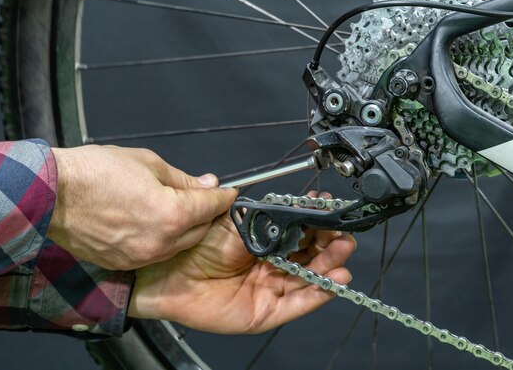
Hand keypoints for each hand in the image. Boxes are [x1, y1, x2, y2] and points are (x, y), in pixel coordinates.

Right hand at [48, 145, 237, 269]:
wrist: (51, 195)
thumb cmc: (95, 172)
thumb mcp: (148, 164)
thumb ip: (183, 179)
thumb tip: (207, 183)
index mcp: (172, 214)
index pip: (211, 206)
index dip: (223, 196)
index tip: (228, 192)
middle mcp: (161, 242)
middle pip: (200, 230)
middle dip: (205, 213)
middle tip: (202, 197)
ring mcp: (141, 256)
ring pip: (178, 245)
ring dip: (184, 228)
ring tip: (174, 208)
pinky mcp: (124, 263)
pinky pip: (154, 253)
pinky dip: (161, 240)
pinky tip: (152, 223)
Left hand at [127, 192, 356, 333]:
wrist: (169, 272)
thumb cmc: (196, 245)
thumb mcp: (236, 223)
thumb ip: (265, 214)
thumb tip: (293, 201)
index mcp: (263, 242)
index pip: (300, 233)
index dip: (316, 223)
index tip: (329, 210)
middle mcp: (269, 266)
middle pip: (309, 257)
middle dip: (329, 244)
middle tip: (343, 234)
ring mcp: (268, 290)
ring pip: (307, 280)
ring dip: (329, 267)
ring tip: (343, 253)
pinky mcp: (263, 312)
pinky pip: (296, 304)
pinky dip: (317, 294)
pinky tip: (333, 281)